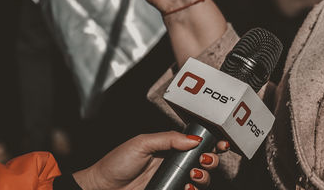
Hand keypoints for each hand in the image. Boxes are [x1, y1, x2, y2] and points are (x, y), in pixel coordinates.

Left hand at [71, 132, 228, 189]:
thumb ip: (168, 139)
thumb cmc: (116, 163)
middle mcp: (175, 164)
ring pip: (201, 179)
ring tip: (193, 175)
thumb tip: (193, 138)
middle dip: (211, 160)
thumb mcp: (142, 144)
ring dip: (204, 176)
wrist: (102, 188)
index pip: (197, 143)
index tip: (221, 144)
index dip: (212, 143)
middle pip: (204, 161)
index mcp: (170, 147)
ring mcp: (172, 180)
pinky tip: (187, 188)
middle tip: (203, 160)